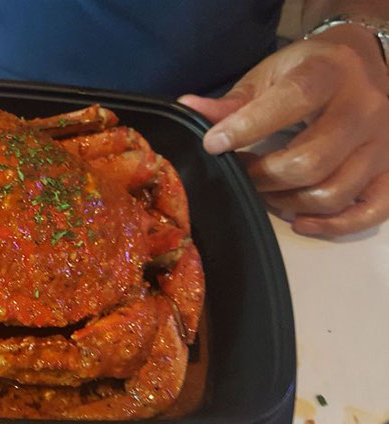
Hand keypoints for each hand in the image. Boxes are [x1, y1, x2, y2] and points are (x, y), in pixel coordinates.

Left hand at [179, 25, 388, 237]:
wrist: (362, 63)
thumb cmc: (308, 72)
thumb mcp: (269, 75)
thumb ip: (232, 100)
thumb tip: (190, 109)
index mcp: (329, 75)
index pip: (292, 102)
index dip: (248, 127)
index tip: (213, 144)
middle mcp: (363, 109)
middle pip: (310, 161)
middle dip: (263, 176)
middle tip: (241, 172)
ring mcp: (382, 143)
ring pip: (333, 192)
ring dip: (288, 202)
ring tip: (265, 191)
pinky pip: (370, 211)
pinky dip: (332, 225)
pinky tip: (299, 221)